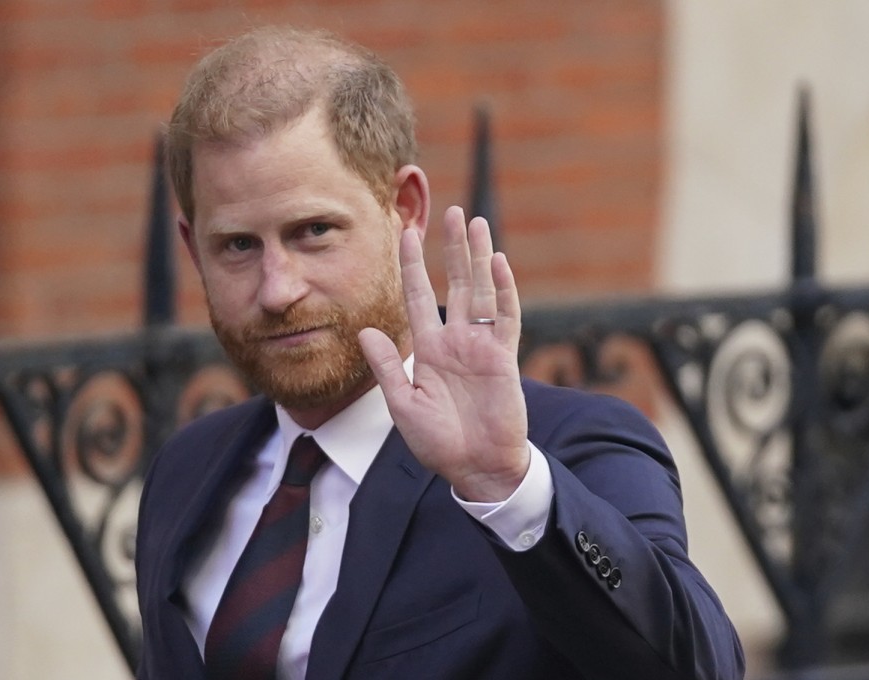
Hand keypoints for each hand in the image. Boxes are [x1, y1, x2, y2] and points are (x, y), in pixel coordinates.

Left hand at [359, 206, 529, 501]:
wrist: (475, 468)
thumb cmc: (438, 442)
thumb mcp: (403, 405)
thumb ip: (385, 368)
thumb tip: (364, 330)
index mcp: (428, 349)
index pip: (418, 297)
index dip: (412, 265)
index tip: (406, 232)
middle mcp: (455, 340)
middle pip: (454, 282)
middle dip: (452, 248)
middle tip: (451, 211)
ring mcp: (481, 346)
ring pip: (481, 291)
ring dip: (479, 257)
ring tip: (477, 223)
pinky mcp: (503, 359)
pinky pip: (505, 318)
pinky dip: (504, 291)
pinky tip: (499, 263)